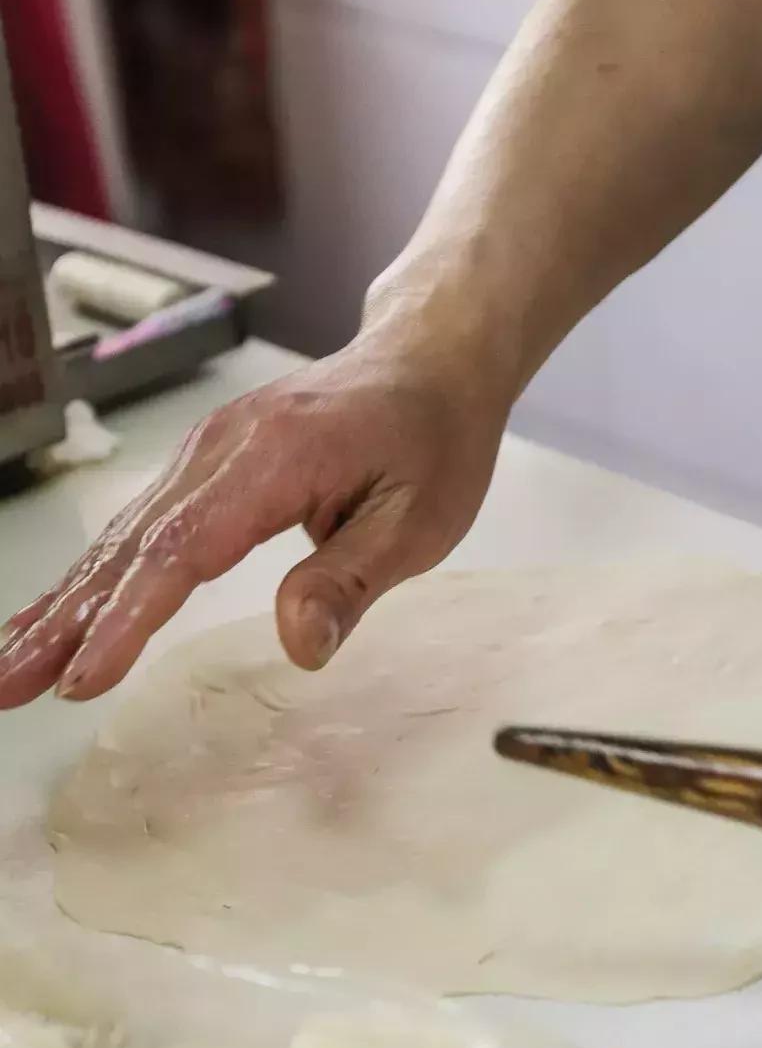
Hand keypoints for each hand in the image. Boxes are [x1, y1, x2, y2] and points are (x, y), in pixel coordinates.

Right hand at [0, 319, 507, 706]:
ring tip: (10, 667)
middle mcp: (219, 448)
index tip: (83, 678)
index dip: (127, 620)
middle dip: (61, 622)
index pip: (182, 551)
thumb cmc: (433, 439)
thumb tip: (299, 647)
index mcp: (272, 459)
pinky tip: (54, 613)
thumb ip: (351, 580)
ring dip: (60, 604)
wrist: (429, 360)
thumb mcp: (420, 520)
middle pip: (127, 545)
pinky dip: (90, 575)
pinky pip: (136, 524)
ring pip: (119, 536)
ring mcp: (204, 451)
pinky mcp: (204, 462)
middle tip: (7, 687)